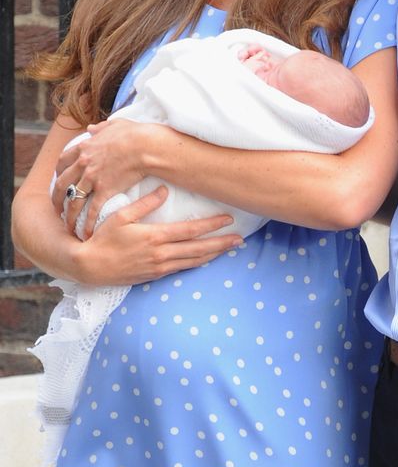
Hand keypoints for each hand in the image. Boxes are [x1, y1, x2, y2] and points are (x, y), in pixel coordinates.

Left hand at [52, 118, 160, 235]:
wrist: (146, 146)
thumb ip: (100, 128)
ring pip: (73, 201)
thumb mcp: (114, 125)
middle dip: (57, 199)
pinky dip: (88, 223)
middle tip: (57, 209)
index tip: (60, 181)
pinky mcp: (104, 191)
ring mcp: (92, 179)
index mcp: (84, 148)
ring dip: (69, 215)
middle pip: (61, 184)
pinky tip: (86, 233)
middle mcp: (83, 164)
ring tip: (68, 226)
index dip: (59, 173)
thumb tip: (91, 128)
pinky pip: (92, 211)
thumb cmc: (135, 134)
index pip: (63, 162)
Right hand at [73, 186, 242, 284]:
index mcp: (155, 237)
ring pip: (193, 261)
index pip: (191, 230)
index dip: (212, 225)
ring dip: (213, 255)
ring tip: (229, 249)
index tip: (228, 220)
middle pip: (198, 249)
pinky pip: (182, 269)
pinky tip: (206, 259)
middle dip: (221, 243)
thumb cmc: (102, 238)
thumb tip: (163, 190)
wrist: (88, 267)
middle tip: (240, 239)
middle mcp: (161, 254)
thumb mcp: (120, 216)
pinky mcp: (155, 276)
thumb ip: (144, 203)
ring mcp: (159, 267)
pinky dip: (197, 263)